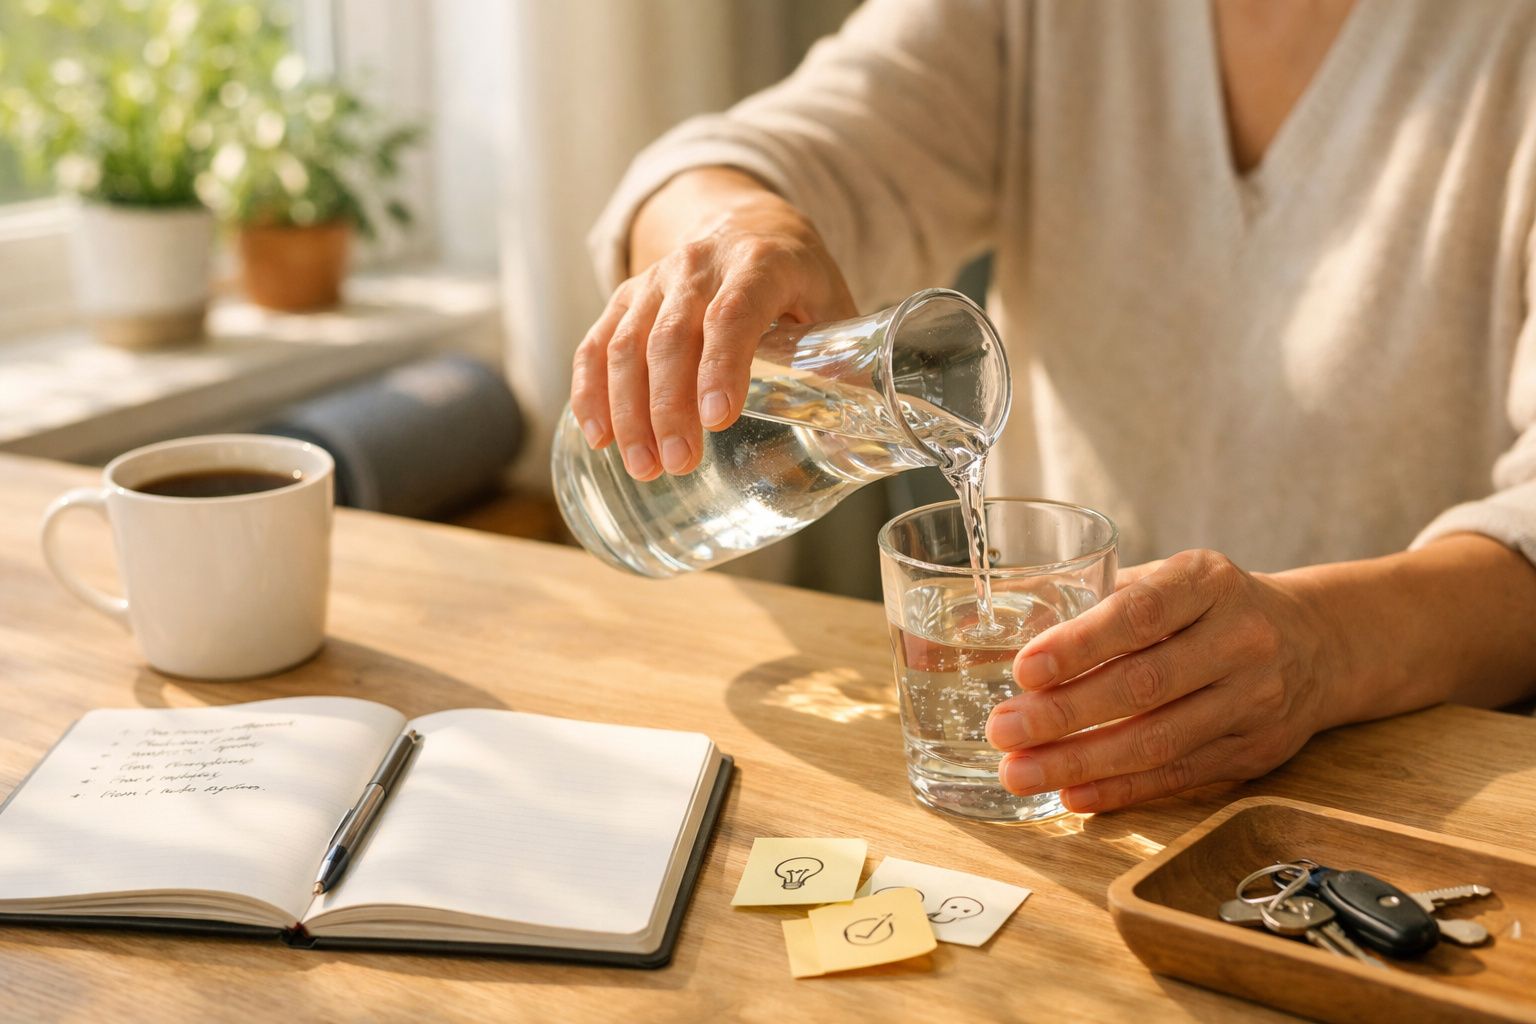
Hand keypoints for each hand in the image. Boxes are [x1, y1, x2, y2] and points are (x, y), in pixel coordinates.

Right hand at [569, 191, 855, 479]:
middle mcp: (701, 264)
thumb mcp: (832, 300)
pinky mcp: (627, 297)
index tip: (719, 417)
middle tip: (679, 462)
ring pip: (626, 343)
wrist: (747, 220)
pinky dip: (590, 390)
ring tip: (644, 466)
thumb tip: (863, 424)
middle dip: (670, 405)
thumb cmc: (798, 275)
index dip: (723, 364)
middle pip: (672, 336)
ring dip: (629, 410)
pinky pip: (596, 342)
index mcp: (761, 261)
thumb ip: (844, 357)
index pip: (734, 313)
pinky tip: (598, 435)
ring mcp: (657, 279)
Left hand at [985, 549, 1336, 812]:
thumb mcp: (1167, 580)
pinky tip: (1073, 794)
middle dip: (1064, 714)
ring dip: (1081, 761)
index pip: (1139, 613)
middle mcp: (1240, 638)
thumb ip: (1092, 600)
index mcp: (1208, 582)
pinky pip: (1179, 775)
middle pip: (1144, 684)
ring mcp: (1254, 699)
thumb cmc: (1209, 608)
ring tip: (1021, 773)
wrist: (1317, 643)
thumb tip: (989, 627)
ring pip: (1159, 740)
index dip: (1080, 644)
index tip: (1025, 669)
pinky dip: (1122, 789)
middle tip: (1003, 729)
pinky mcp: (1255, 751)